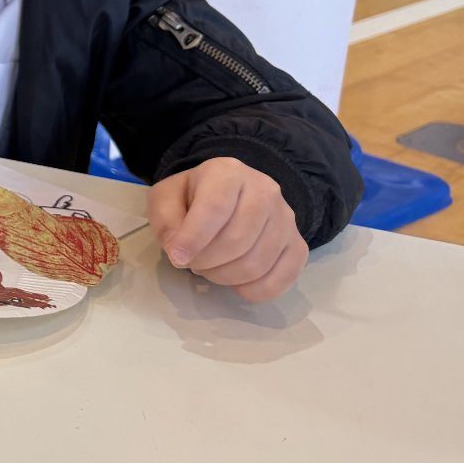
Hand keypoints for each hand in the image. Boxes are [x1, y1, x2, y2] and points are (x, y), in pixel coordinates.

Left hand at [150, 158, 307, 302]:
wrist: (226, 196)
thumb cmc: (191, 198)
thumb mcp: (166, 198)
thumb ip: (166, 221)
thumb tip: (180, 252)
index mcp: (228, 172)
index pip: (215, 208)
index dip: (194, 239)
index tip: (177, 258)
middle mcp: (265, 190)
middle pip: (237, 240)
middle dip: (206, 261)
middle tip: (192, 262)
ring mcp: (286, 218)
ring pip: (257, 263)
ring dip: (225, 277)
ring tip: (210, 267)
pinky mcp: (297, 244)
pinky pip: (284, 277)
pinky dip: (256, 290)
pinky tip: (236, 283)